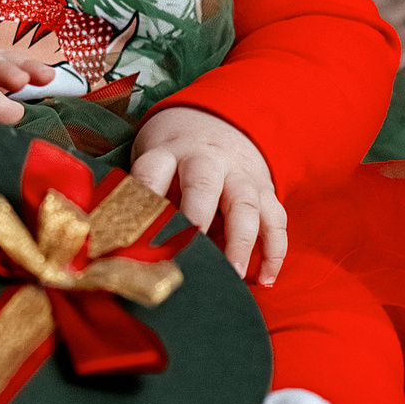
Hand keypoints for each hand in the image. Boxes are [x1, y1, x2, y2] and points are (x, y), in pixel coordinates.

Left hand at [128, 107, 286, 283]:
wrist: (214, 124)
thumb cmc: (173, 161)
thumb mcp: (153, 164)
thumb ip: (146, 199)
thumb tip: (128, 252)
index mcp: (168, 154)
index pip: (152, 172)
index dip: (144, 198)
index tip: (136, 231)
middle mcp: (206, 160)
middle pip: (203, 185)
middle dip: (197, 218)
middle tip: (191, 253)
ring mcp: (239, 175)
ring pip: (245, 204)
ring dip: (241, 242)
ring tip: (233, 275)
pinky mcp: (265, 191)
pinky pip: (275, 220)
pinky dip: (273, 251)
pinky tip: (264, 279)